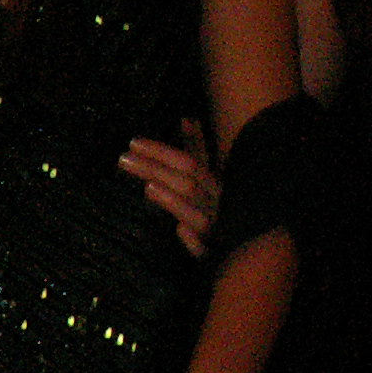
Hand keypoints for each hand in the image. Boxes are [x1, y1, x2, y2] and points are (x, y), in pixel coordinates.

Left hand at [118, 118, 220, 257]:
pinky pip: (205, 247)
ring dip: (175, 200)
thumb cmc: (221, 203)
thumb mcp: (210, 175)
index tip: (133, 142)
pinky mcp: (213, 254)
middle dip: (157, 168)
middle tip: (124, 158)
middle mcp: (217, 201)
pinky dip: (193, 238)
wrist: (248, 242)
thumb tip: (186, 118)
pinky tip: (180, 230)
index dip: (161, 151)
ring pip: (196, 213)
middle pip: (187, 181)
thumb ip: (198, 148)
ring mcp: (215, 228)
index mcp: (215, 181)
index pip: (189, 160)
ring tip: (149, 187)